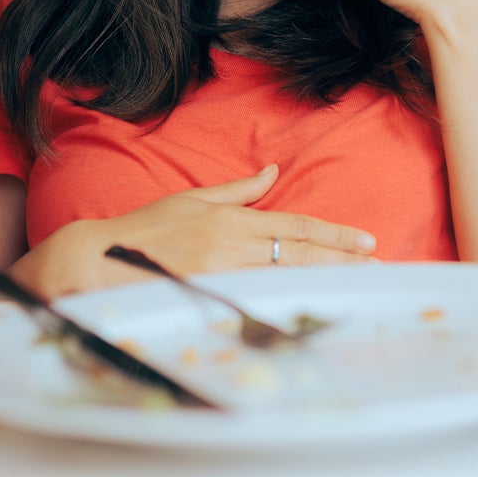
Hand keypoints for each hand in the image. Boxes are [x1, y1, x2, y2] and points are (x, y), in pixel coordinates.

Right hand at [22, 164, 377, 297]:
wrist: (100, 260)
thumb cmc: (144, 230)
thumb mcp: (193, 200)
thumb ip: (238, 190)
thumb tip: (273, 170)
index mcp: (232, 221)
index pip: (295, 227)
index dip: (334, 236)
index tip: (366, 242)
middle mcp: (233, 245)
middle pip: (300, 253)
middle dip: (342, 260)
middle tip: (378, 266)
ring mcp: (222, 274)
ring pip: (286, 277)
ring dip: (324, 281)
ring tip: (358, 285)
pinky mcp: (209, 298)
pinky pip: (258, 300)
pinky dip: (289, 302)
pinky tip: (313, 306)